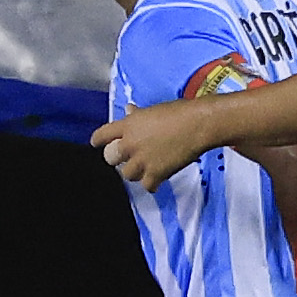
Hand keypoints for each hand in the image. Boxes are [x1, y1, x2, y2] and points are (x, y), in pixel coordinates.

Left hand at [90, 100, 214, 190]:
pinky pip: (146, 186)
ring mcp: (142, 161)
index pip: (101, 136)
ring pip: (127, 175)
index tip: (98, 144)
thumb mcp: (153, 110)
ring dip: (136, 172)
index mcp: (128, 125)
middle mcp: (130, 144)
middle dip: (117, 158)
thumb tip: (129, 111)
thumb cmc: (179, 112)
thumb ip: (137, 115)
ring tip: (147, 166)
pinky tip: (158, 177)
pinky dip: (152, 183)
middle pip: (110, 158)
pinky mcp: (155, 174)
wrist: (197, 125)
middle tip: (128, 156)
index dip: (99, 141)